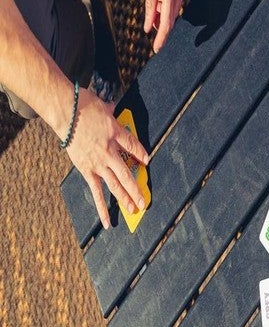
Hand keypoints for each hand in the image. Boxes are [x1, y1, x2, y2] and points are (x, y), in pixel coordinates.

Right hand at [67, 88, 149, 229]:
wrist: (65, 111)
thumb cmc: (82, 105)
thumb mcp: (102, 106)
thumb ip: (109, 110)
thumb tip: (111, 106)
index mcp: (117, 134)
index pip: (134, 146)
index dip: (141, 154)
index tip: (146, 161)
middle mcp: (111, 152)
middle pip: (128, 174)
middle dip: (137, 189)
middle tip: (145, 201)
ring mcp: (99, 163)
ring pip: (116, 185)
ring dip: (126, 198)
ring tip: (134, 209)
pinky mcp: (87, 170)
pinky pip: (97, 191)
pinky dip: (102, 207)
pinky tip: (107, 221)